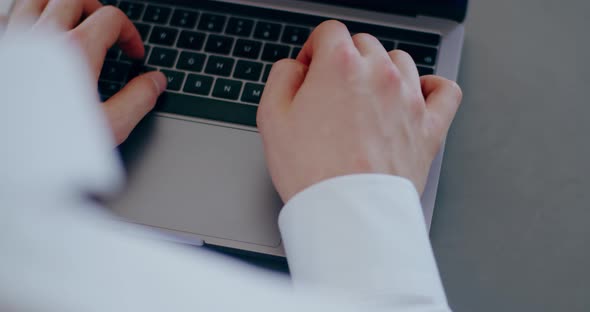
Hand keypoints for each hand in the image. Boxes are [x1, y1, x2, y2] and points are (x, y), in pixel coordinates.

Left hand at [5, 0, 165, 144]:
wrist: (7, 159)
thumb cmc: (47, 144)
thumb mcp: (107, 127)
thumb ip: (137, 100)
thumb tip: (156, 82)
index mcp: (75, 51)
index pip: (111, 19)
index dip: (130, 34)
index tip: (133, 54)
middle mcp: (42, 37)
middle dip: (98, 11)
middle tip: (107, 33)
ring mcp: (14, 39)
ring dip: (61, 6)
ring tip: (73, 24)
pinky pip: (8, 16)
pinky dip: (26, 18)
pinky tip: (34, 36)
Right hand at [257, 21, 462, 201]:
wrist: (348, 212)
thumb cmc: (311, 170)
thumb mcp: (272, 118)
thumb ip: (282, 77)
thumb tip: (295, 67)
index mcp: (340, 65)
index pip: (329, 33)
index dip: (313, 50)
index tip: (309, 70)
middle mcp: (379, 74)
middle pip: (364, 45)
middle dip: (345, 61)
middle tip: (331, 91)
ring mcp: (409, 98)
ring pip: (400, 61)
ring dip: (382, 71)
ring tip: (367, 96)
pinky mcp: (429, 126)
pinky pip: (444, 91)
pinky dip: (432, 88)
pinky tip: (417, 95)